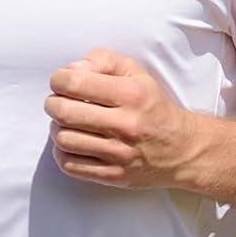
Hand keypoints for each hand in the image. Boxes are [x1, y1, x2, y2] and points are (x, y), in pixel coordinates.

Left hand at [45, 48, 200, 189]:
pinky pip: (70, 165)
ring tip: (66, 124)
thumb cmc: (154, 107)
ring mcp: (119, 153)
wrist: (183, 149)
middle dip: (52, 104)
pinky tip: (73, 144)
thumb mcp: (137, 74)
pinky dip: (62, 152)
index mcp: (131, 95)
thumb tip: (71, 69)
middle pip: (64, 112)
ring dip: (57, 128)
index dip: (58, 79)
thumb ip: (105, 61)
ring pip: (64, 139)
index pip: (74, 83)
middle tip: (57, 102)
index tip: (61, 82)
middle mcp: (126, 124)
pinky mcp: (114, 175)